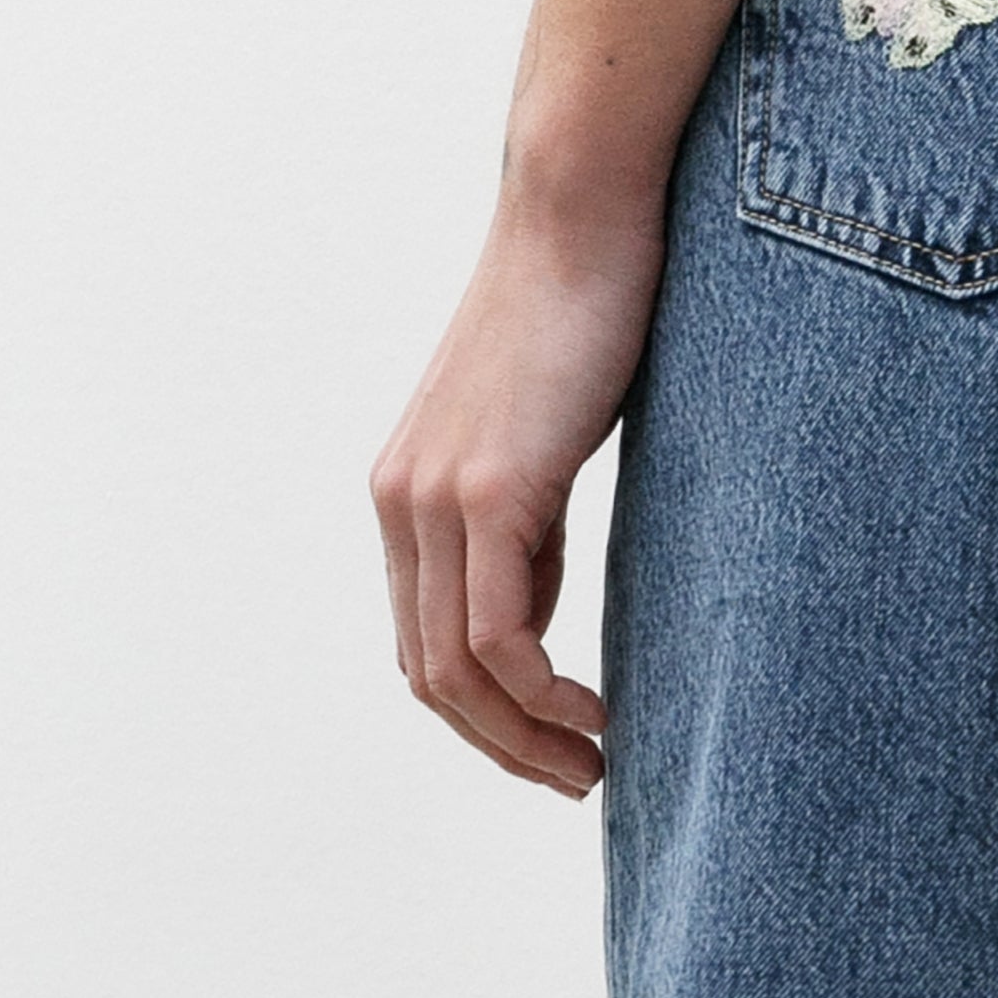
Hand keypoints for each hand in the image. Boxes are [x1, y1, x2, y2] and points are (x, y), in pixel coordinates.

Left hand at [371, 197, 668, 795]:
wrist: (581, 216)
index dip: (487, 719)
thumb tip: (536, 608)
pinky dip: (542, 699)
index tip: (560, 747)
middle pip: (430, 677)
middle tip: (582, 780)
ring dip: (525, 741)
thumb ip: (526, 528)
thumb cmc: (585, 317)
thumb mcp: (542, 445)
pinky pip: (496, 640)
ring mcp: (434, 498)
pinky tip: (596, 714)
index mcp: (406, 495)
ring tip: (594, 766)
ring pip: (456, 673)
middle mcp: (401, 501)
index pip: (425, 645)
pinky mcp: (485, 492)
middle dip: (505, 748)